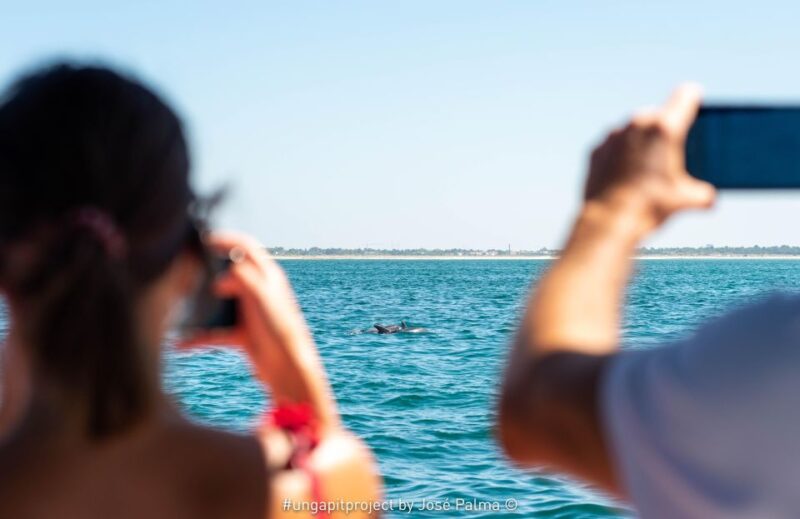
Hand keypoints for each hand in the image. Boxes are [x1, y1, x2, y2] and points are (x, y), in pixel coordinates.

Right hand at [180, 232, 336, 427]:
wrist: (289, 370)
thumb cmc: (281, 331)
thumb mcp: (262, 296)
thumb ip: (241, 278)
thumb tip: (219, 278)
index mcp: (267, 276)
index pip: (246, 247)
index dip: (225, 239)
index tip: (202, 240)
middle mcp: (258, 291)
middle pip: (228, 273)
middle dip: (206, 271)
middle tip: (184, 272)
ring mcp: (250, 313)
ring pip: (218, 303)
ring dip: (199, 306)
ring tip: (176, 306)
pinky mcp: (243, 334)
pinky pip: (214, 331)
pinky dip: (197, 336)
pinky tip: (179, 342)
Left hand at [584, 84, 715, 236]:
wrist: (608, 221)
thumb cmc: (650, 207)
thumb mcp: (685, 200)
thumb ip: (703, 194)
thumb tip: (709, 199)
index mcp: (665, 128)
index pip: (686, 94)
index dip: (693, 99)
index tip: (695, 104)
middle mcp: (637, 124)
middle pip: (658, 113)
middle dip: (665, 127)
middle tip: (671, 148)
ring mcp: (613, 136)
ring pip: (633, 129)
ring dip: (641, 140)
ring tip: (647, 165)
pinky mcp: (596, 149)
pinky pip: (613, 145)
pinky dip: (620, 154)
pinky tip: (625, 173)